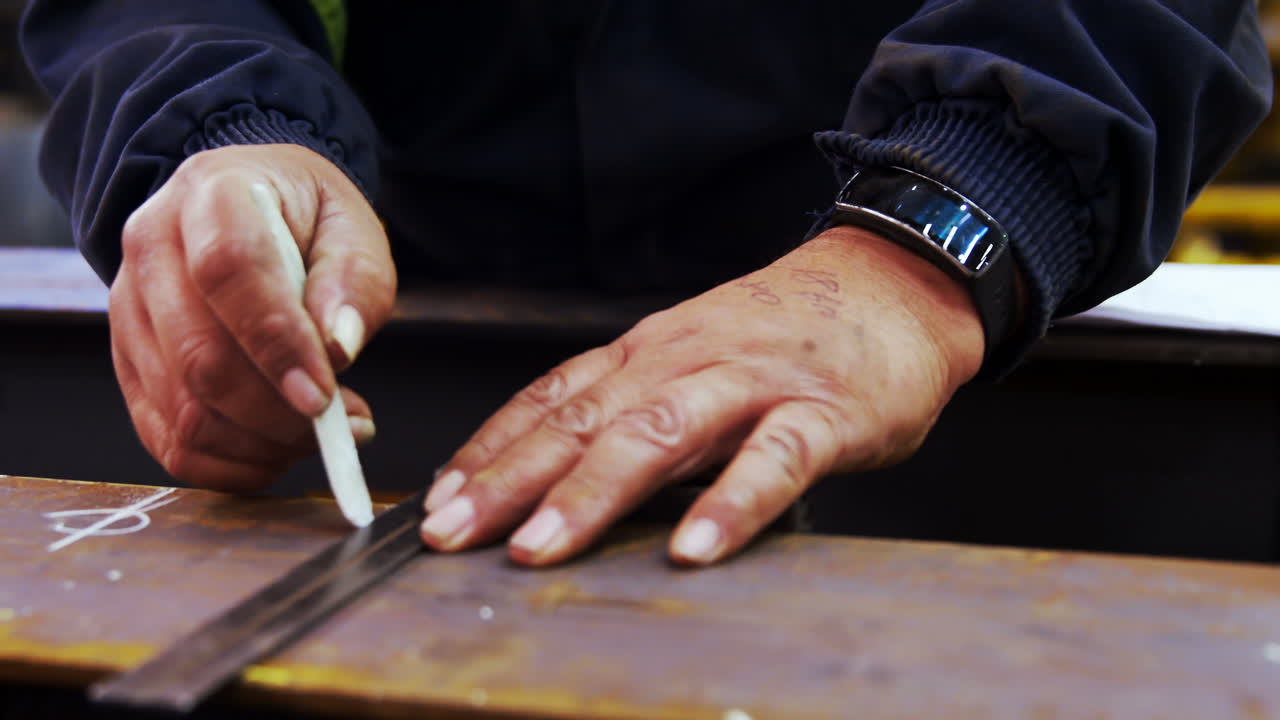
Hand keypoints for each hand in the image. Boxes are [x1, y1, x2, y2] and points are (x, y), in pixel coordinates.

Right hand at [109, 144, 395, 488]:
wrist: (248, 211)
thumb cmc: (305, 221)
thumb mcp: (352, 228)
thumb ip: (354, 282)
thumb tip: (338, 346)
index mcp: (211, 193)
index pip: (228, 271)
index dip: (276, 342)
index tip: (323, 396)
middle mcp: (151, 247)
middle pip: (198, 354)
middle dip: (277, 413)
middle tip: (344, 425)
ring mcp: (128, 309)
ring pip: (181, 408)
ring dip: (261, 444)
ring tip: (323, 434)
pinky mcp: (129, 363)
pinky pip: (166, 439)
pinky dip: (228, 465)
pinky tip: (278, 453)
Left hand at [420, 226, 985, 564]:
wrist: (891, 283)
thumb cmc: (785, 333)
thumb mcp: (692, 358)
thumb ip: (635, 408)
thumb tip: (559, 472)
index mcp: (648, 353)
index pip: (551, 399)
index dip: (489, 451)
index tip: (436, 501)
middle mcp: (684, 361)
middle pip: (583, 420)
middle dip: (509, 480)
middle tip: (449, 534)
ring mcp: (751, 383)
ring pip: (660, 434)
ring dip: (593, 492)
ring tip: (542, 548)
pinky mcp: (823, 412)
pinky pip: (772, 459)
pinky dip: (731, 503)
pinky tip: (695, 547)